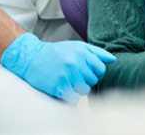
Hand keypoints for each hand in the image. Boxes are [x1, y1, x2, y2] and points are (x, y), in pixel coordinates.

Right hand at [1, 33, 115, 102]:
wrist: (32, 57)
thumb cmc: (57, 52)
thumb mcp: (77, 47)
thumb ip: (96, 52)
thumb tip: (113, 59)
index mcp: (82, 52)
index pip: (101, 69)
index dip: (94, 72)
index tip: (85, 70)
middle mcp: (76, 62)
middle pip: (93, 80)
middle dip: (85, 79)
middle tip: (73, 74)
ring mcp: (67, 75)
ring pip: (85, 90)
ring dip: (78, 88)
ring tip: (68, 80)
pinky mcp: (59, 87)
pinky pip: (74, 98)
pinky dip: (70, 96)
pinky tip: (62, 87)